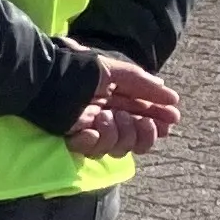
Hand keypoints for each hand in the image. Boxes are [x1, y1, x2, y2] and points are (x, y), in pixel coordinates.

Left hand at [64, 56, 180, 158]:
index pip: (144, 115)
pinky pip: (95, 149)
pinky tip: (90, 129)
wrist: (47, 79)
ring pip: (120, 147)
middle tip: (144, 122)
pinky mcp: (76, 139)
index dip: (159, 119)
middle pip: (137, 138)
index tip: (172, 119)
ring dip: (119, 133)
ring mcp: (92, 129)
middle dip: (146, 132)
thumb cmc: (77, 70)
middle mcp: (107, 117)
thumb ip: (142, 83)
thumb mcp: (114, 71)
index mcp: (116, 100)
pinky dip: (96, 140)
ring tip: (107, 116)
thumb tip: (171, 97)